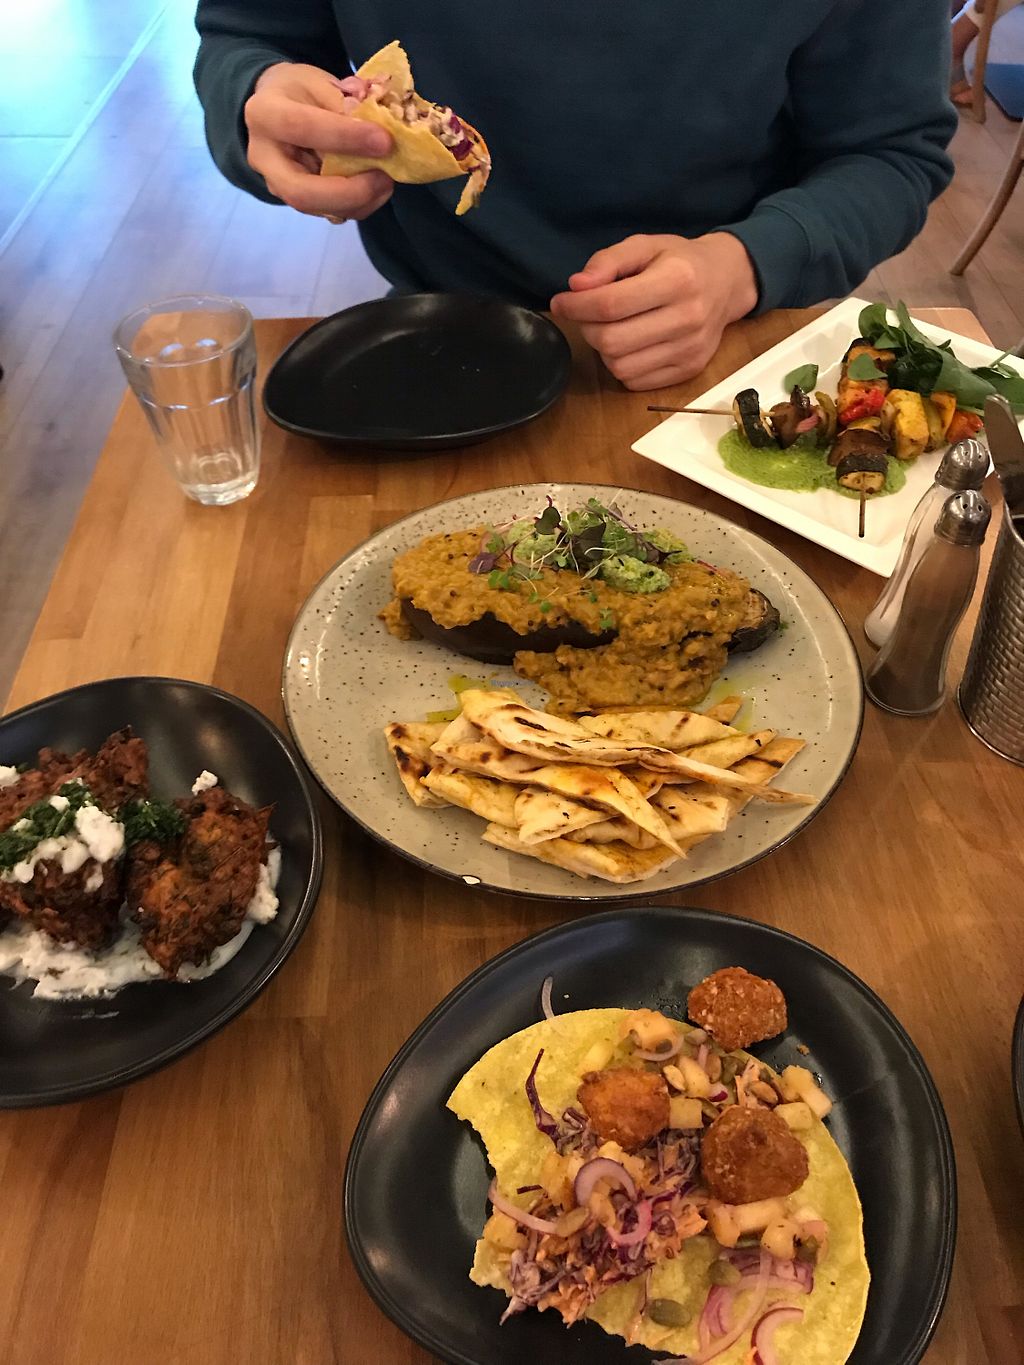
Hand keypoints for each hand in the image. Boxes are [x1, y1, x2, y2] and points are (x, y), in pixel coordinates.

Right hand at [245, 62, 394, 220]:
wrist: (277, 107)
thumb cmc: (300, 91)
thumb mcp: (320, 82)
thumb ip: (345, 104)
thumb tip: (381, 130)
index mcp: (264, 114)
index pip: (301, 128)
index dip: (344, 137)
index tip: (384, 140)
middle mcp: (264, 158)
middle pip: (301, 192)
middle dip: (349, 191)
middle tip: (384, 177)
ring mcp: (278, 185)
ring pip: (318, 209)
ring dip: (360, 202)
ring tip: (386, 181)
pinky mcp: (297, 200)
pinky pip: (330, 212)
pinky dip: (359, 205)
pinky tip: (376, 188)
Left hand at [550, 234, 758, 390]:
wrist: (728, 282)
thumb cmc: (680, 261)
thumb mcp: (645, 245)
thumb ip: (608, 261)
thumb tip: (576, 286)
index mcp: (677, 279)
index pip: (611, 304)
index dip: (576, 306)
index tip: (561, 302)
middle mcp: (687, 318)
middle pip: (612, 340)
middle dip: (586, 328)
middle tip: (586, 315)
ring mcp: (690, 349)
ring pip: (620, 366)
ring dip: (603, 350)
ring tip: (610, 328)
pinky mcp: (689, 371)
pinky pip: (636, 381)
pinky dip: (622, 365)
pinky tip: (629, 344)